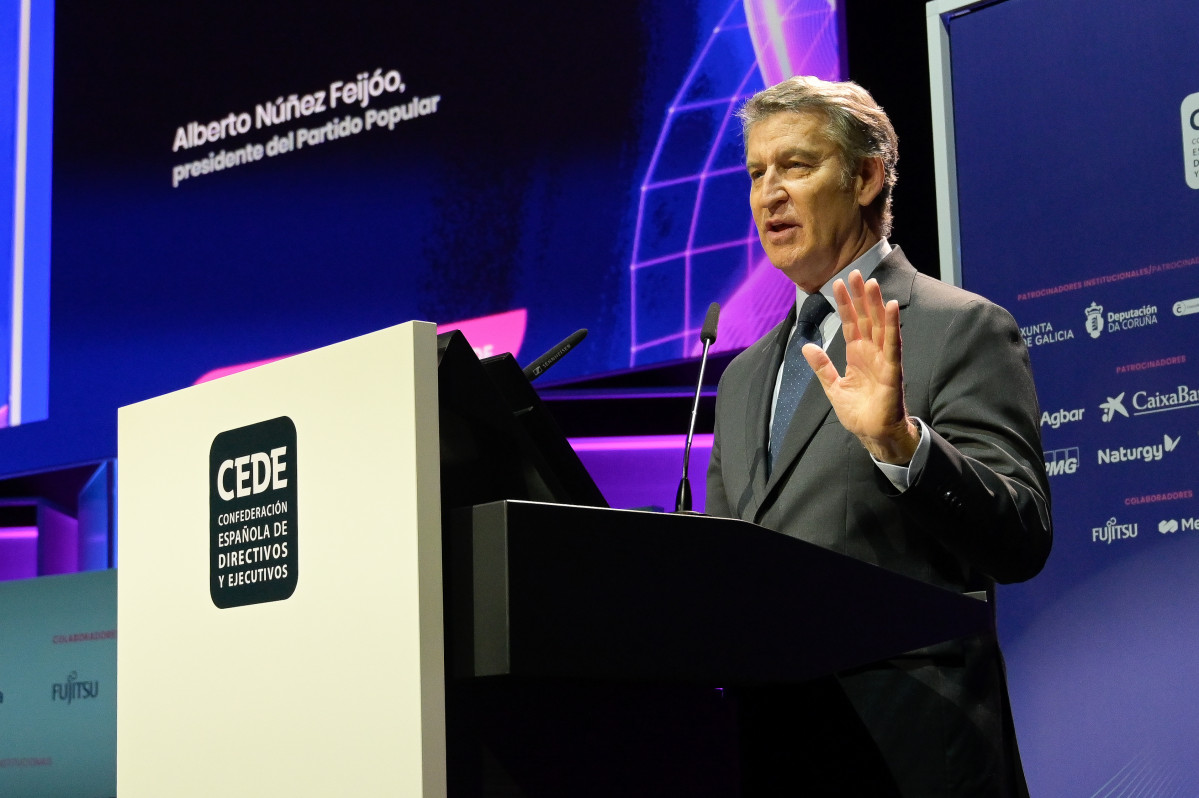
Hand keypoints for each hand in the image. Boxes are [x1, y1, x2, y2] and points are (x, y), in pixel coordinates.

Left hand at [802, 269, 918, 464]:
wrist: (872, 433)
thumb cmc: (858, 412)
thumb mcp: (833, 387)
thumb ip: (822, 366)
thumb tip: (807, 346)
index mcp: (856, 355)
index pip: (850, 323)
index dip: (844, 304)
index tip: (838, 283)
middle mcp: (870, 352)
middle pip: (864, 318)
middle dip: (859, 296)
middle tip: (854, 273)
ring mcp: (882, 359)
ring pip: (878, 325)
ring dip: (875, 304)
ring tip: (870, 283)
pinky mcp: (892, 369)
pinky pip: (893, 343)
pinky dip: (892, 326)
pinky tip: (891, 308)